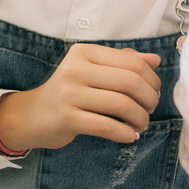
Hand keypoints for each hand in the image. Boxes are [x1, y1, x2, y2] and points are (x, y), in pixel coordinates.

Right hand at [0, 44, 160, 150]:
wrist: (33, 115)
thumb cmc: (69, 91)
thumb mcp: (92, 70)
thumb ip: (121, 62)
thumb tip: (155, 60)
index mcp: (83, 52)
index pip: (132, 62)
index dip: (152, 80)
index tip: (153, 93)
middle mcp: (74, 68)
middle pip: (130, 82)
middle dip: (149, 99)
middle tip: (148, 110)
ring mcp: (69, 93)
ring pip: (122, 104)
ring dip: (140, 118)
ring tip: (140, 124)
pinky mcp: (67, 117)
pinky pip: (107, 126)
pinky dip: (125, 133)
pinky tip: (129, 136)